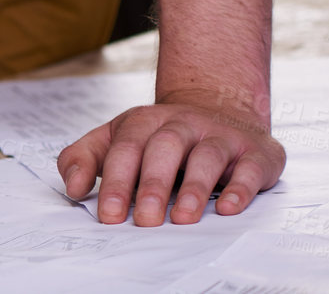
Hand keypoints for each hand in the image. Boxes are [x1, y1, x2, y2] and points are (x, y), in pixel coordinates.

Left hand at [57, 90, 286, 225]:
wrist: (219, 107)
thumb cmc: (159, 137)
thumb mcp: (115, 139)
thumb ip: (83, 159)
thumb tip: (74, 188)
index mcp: (144, 122)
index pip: (125, 148)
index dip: (116, 181)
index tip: (109, 215)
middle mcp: (181, 124)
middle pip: (163, 148)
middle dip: (153, 185)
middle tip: (145, 221)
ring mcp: (219, 135)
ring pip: (206, 156)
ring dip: (195, 187)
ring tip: (183, 218)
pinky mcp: (254, 152)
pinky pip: (249, 167)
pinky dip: (240, 188)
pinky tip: (229, 208)